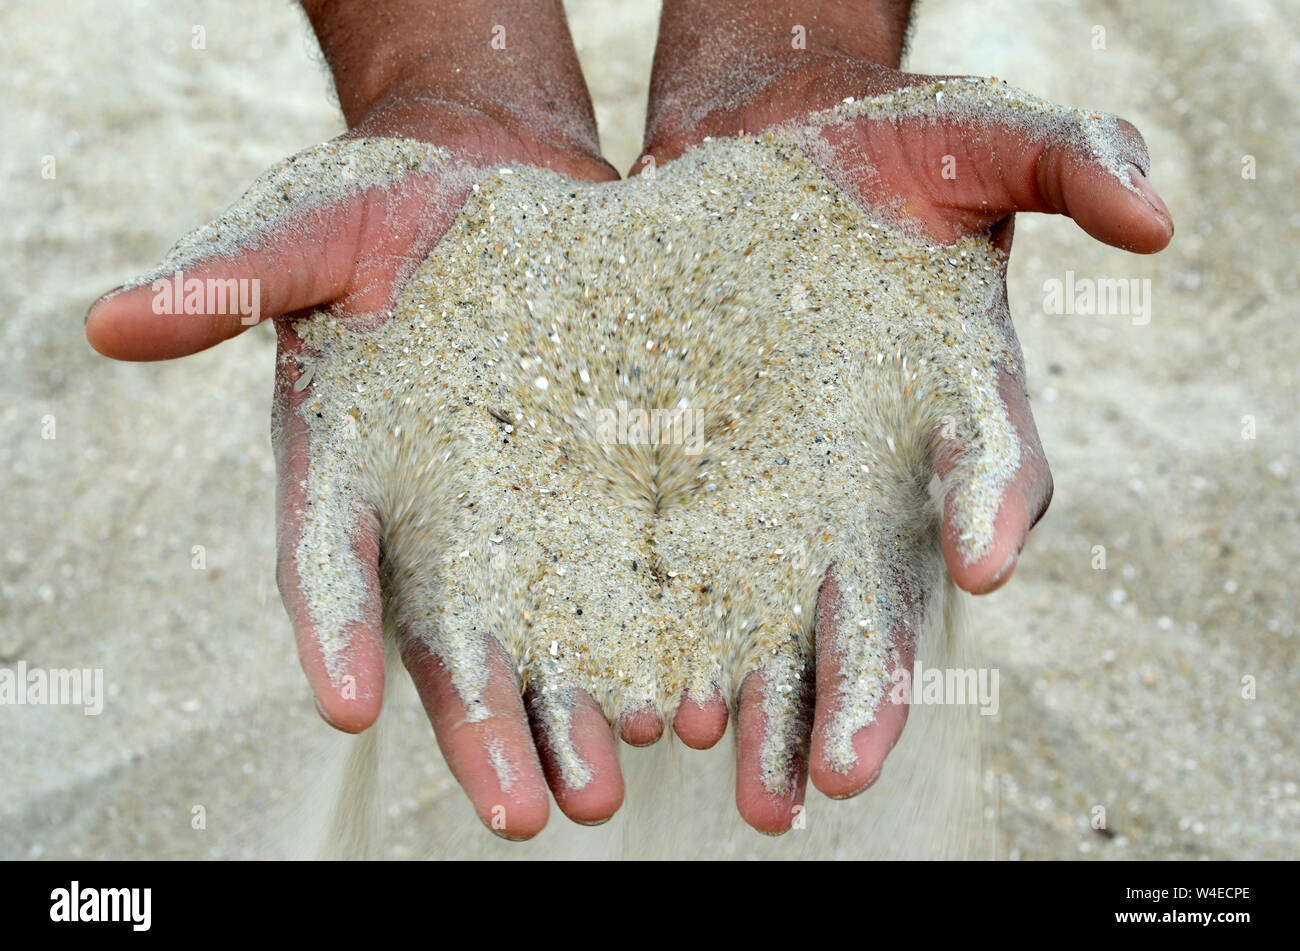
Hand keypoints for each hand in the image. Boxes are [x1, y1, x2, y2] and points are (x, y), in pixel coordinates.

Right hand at [85, 0, 622, 839]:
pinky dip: (655, 648)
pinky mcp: (609, 501)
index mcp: (349, 472)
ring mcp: (528, 520)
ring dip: (574, 721)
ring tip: (608, 786)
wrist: (511, 194)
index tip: (341, 701)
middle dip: (480, 728)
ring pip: (547, 642)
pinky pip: (634, 586)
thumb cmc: (398, 212)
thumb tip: (105, 323)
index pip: (329, 562)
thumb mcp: (319, 230)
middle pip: (450, 643)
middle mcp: (435, 525)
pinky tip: (692, 707)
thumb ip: (235, 278)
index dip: (331, 629)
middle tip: (521, 810)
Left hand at [640, 0, 1172, 829]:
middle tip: (843, 770)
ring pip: (785, 628)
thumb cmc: (871, 157)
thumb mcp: (965, 132)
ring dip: (773, 713)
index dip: (987, 501)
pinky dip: (680, 651)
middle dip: (867, 685)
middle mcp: (879, 483)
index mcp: (957, 409)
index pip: (988, 470)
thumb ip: (1064, 158)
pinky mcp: (698, 500)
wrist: (746, 168)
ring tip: (752, 791)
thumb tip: (1156, 215)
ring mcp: (786, 504)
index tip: (978, 551)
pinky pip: (688, 589)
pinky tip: (655, 714)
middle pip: (883, 596)